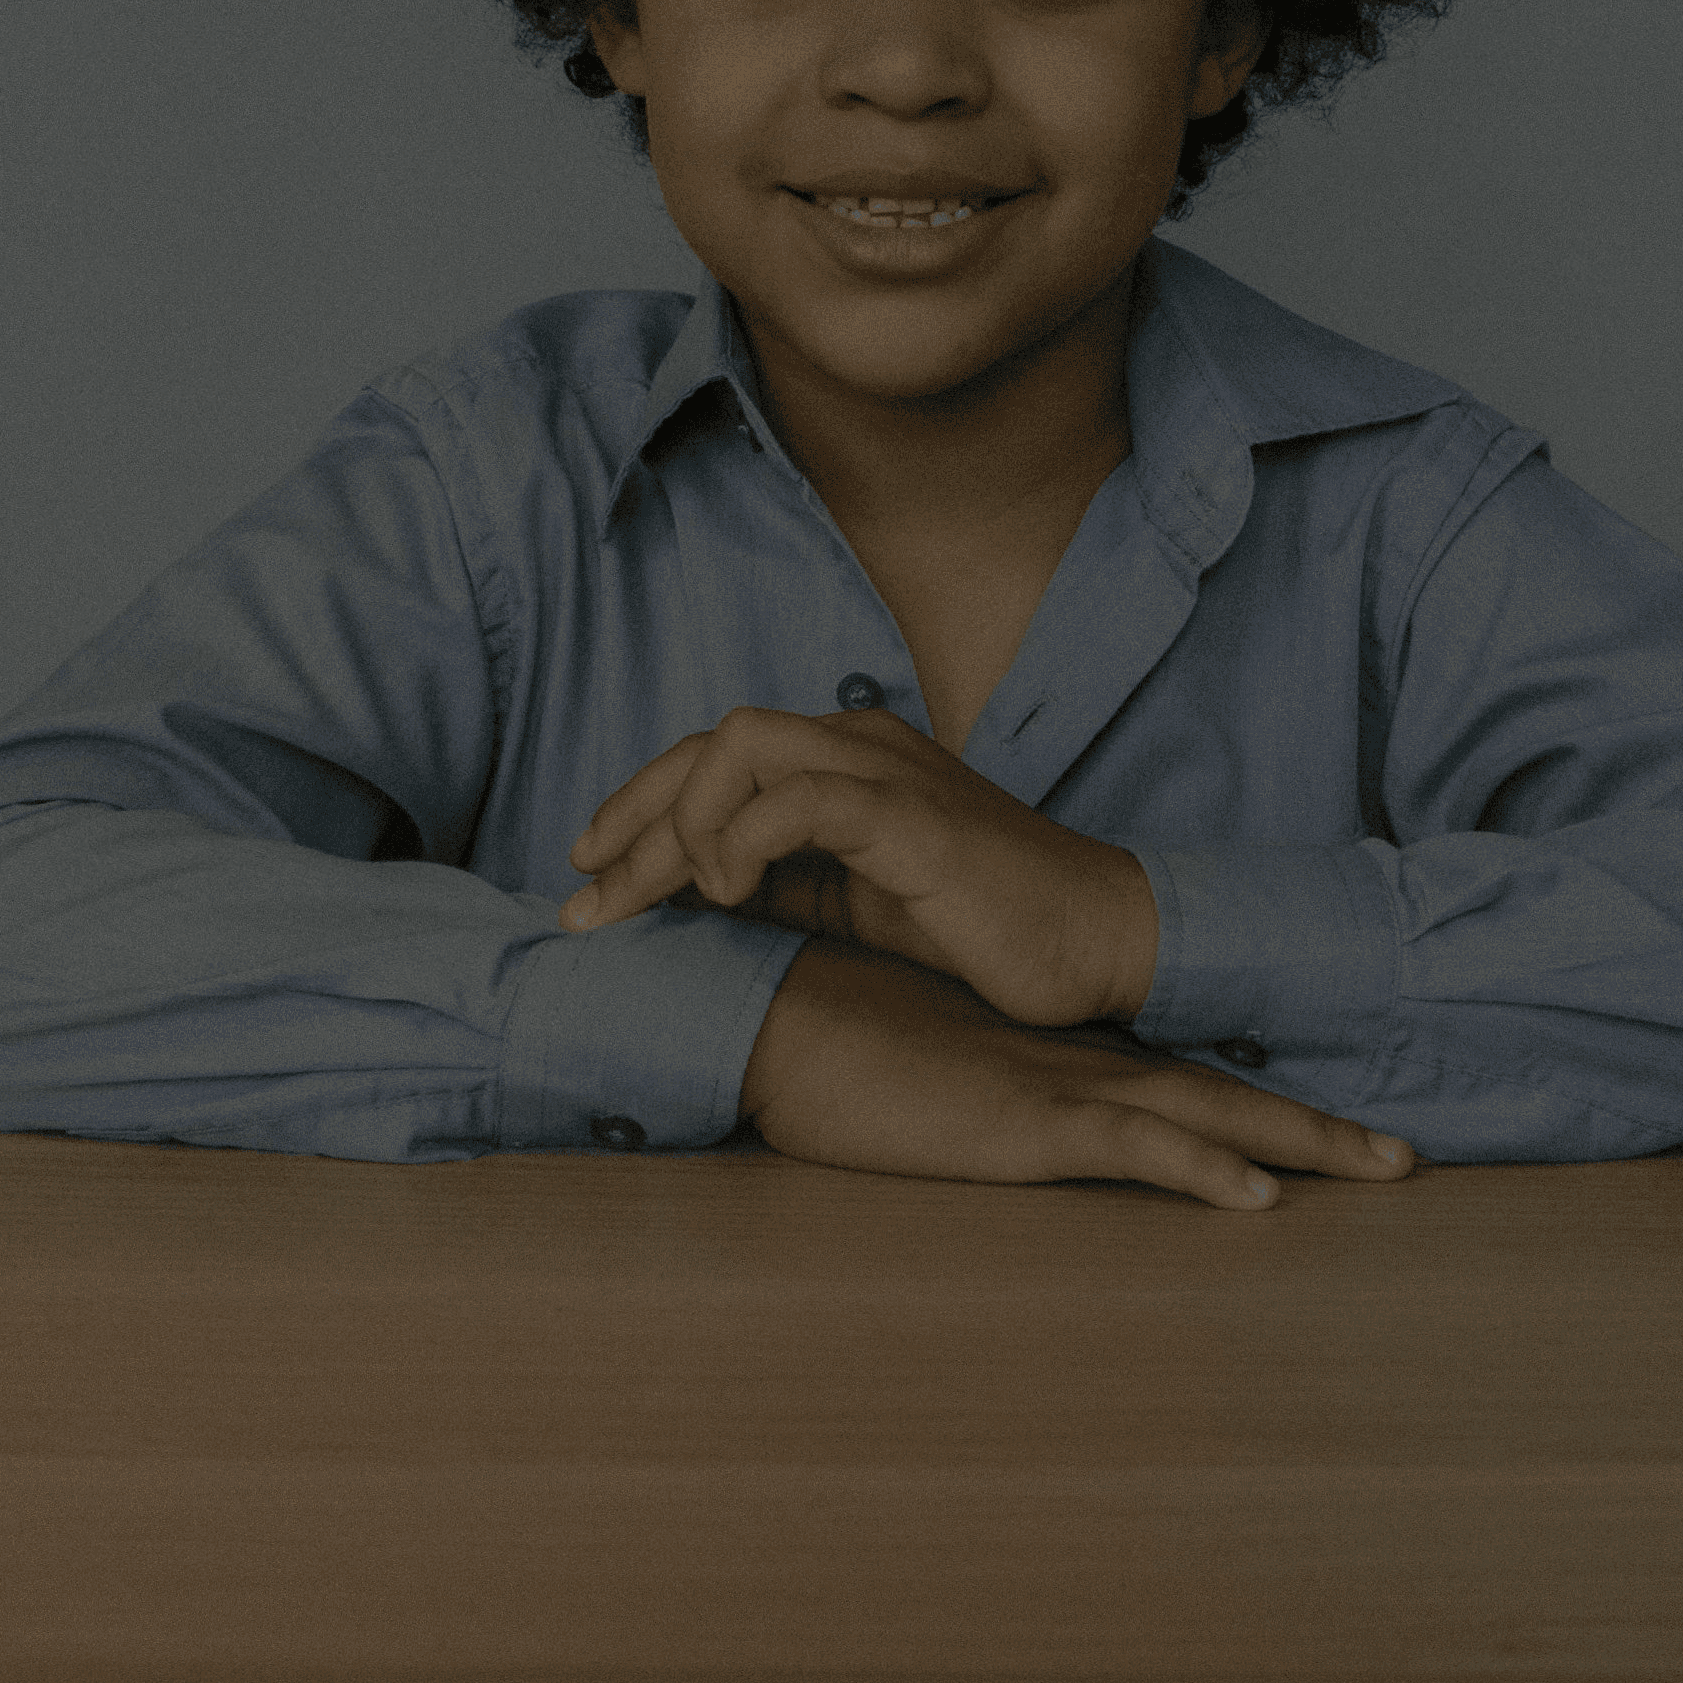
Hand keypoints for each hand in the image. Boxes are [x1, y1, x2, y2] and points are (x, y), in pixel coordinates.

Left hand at [562, 703, 1158, 1030]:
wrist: (1096, 940)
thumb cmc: (984, 926)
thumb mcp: (856, 903)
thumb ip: (781, 882)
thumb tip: (686, 893)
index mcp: (846, 759)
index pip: (715, 755)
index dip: (639, 807)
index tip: (589, 874)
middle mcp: (858, 743)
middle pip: (710, 741)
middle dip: (632, 815)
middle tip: (585, 893)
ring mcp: (884, 770)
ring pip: (737, 748)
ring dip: (676, 823)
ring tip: (660, 897)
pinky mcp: (908, 816)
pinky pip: (795, 798)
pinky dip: (740, 838)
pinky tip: (729, 894)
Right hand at [736, 938, 1412, 1213]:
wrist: (771, 1011)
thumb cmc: (827, 1042)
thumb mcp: (916, 1077)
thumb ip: (957, 1089)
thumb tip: (978, 1113)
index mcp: (1055, 1063)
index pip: (1178, 1080)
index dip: (1256, 1105)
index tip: (1333, 1131)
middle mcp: (1075, 1071)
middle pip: (1220, 1097)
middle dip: (1315, 1130)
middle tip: (1408, 1157)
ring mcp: (1057, 1094)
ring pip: (1207, 1120)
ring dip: (1301, 1144)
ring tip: (1387, 1167)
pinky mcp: (1022, 1125)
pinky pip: (1134, 1152)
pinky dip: (1202, 1173)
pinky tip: (1260, 1203)